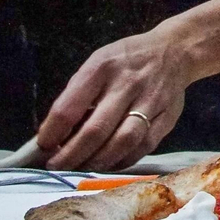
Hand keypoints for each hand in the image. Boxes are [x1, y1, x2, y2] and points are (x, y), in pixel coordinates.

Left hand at [36, 21, 193, 170]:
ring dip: (97, 162)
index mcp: (102, 67)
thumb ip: (78, 94)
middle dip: (71, 155)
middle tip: (56, 166)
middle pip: (96, 130)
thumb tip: (55, 133)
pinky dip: (122, 161)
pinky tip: (108, 163)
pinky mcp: (168, 117)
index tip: (43, 145)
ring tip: (81, 168)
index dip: (52, 132)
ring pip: (122, 142)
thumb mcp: (98, 63)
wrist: (175, 50)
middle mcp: (127, 84)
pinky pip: (143, 147)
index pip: (69, 107)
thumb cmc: (126, 60)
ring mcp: (150, 102)